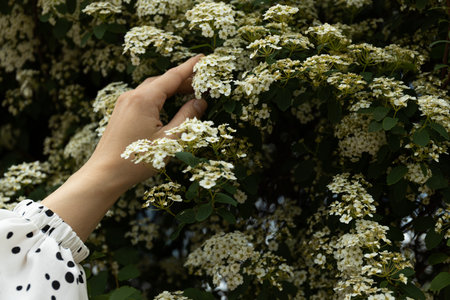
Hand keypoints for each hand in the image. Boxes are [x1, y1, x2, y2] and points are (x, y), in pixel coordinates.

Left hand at [42, 55, 206, 240]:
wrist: (105, 174)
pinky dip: (160, 97)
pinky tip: (169, 105)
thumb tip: (200, 101)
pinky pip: (144, 97)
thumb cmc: (138, 159)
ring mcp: (124, 103)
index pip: (173, 76)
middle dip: (183, 80)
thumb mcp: (169, 140)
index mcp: (145, 99)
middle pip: (162, 81)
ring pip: (152, 89)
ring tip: (190, 93)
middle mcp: (132, 96)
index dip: (190, 67)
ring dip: (172, 89)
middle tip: (203, 81)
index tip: (204, 58)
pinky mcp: (121, 112)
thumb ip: (187, 117)